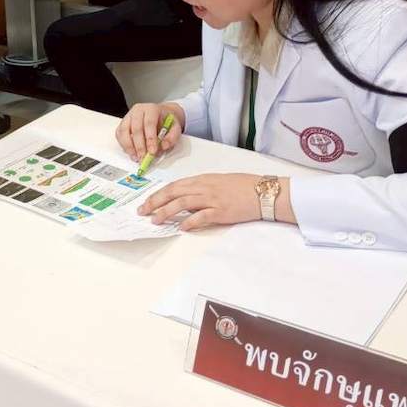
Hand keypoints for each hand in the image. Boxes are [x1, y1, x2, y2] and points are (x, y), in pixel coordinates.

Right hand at [116, 102, 184, 162]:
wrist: (160, 115)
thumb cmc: (166, 121)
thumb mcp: (175, 127)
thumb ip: (172, 137)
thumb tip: (163, 146)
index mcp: (152, 109)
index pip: (149, 123)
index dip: (150, 139)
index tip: (152, 151)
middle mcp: (138, 111)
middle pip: (136, 128)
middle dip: (139, 146)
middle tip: (143, 158)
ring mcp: (129, 116)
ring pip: (124, 131)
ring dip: (129, 147)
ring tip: (136, 157)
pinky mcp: (123, 123)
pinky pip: (119, 134)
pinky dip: (123, 145)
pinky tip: (131, 152)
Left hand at [139, 174, 287, 231]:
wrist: (264, 192)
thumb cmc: (243, 186)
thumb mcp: (219, 182)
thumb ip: (201, 188)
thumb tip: (185, 198)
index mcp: (202, 179)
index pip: (174, 186)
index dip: (158, 194)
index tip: (147, 202)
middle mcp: (204, 187)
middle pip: (173, 192)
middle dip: (155, 202)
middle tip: (142, 211)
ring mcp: (212, 199)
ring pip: (182, 203)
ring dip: (166, 212)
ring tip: (155, 220)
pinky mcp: (222, 211)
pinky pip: (201, 216)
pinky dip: (190, 222)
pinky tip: (181, 228)